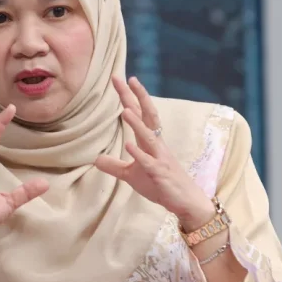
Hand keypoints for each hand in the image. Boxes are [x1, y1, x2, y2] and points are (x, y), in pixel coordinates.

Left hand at [94, 76, 213, 230]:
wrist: (185, 202)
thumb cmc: (160, 185)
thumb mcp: (131, 175)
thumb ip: (115, 166)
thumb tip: (95, 159)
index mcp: (149, 142)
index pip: (138, 114)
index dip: (129, 97)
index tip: (119, 78)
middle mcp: (156, 145)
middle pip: (147, 116)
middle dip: (138, 97)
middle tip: (127, 79)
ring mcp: (159, 158)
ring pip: (148, 137)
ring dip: (137, 124)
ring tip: (124, 110)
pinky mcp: (160, 174)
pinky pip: (148, 162)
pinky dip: (138, 154)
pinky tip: (128, 146)